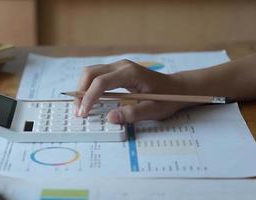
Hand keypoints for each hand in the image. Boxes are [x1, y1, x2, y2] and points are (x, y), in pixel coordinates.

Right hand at [74, 59, 194, 123]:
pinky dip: (88, 87)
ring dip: (82, 89)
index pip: (101, 82)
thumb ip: (132, 114)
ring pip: (91, 72)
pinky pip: (96, 76)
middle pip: (90, 73)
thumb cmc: (167, 98)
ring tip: (81, 108)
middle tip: (78, 112)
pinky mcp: (117, 71)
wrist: (177, 88)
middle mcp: (121, 66)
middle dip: (80, 92)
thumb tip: (111, 118)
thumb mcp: (153, 110)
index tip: (83, 113)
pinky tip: (89, 100)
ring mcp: (118, 67)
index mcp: (130, 73)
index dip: (89, 97)